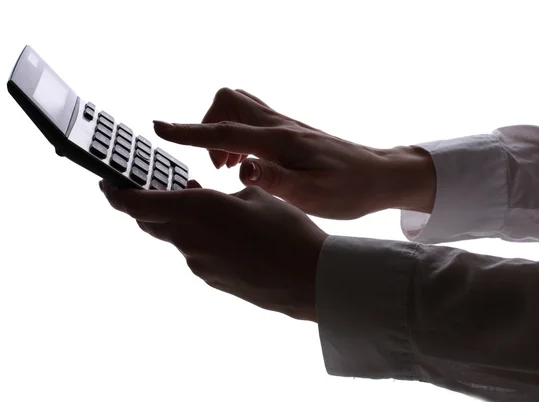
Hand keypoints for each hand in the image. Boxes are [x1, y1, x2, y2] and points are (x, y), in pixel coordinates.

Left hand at [99, 180, 327, 321]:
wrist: (308, 278)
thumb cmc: (285, 230)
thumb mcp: (254, 196)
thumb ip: (221, 198)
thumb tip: (210, 203)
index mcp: (194, 210)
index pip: (136, 204)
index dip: (115, 194)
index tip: (107, 185)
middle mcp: (188, 239)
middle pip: (151, 222)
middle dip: (148, 206)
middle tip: (156, 190)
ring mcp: (198, 264)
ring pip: (177, 238)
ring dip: (182, 223)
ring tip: (210, 210)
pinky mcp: (212, 280)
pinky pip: (197, 254)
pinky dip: (201, 240)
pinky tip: (229, 236)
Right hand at [153, 88, 435, 218]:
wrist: (379, 176)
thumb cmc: (350, 189)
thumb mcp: (313, 194)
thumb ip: (275, 180)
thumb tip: (240, 168)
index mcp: (280, 142)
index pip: (225, 131)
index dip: (189, 131)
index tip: (159, 128)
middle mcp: (280, 126)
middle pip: (229, 103)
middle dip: (206, 127)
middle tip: (213, 164)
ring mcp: (286, 126)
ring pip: (240, 108)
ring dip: (222, 131)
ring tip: (227, 167)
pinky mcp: (291, 133)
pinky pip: (253, 120)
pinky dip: (238, 136)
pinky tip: (248, 163)